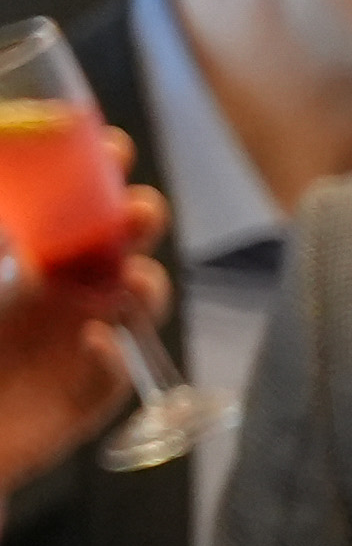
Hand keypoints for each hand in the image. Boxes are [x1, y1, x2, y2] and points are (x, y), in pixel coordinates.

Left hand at [0, 155, 171, 491]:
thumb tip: (4, 199)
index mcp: (37, 266)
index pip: (83, 212)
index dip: (103, 178)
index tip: (113, 149)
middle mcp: (68, 299)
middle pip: (123, 249)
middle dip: (140, 223)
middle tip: (137, 211)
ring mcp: (84, 345)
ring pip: (137, 308)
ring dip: (144, 287)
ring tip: (129, 280)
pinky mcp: (88, 397)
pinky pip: (114, 375)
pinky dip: (110, 357)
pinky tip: (94, 343)